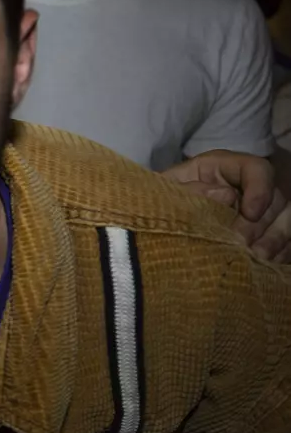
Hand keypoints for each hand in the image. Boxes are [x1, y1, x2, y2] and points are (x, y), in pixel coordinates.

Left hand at [162, 151, 289, 261]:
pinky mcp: (265, 230)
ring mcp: (260, 208)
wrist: (154, 225)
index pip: (257, 168)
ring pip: (286, 219)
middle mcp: (247, 185)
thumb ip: (188, 189)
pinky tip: (263, 264)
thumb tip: (226, 195)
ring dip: (276, 240)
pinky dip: (280, 252)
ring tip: (257, 258)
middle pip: (276, 198)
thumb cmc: (159, 202)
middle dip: (262, 225)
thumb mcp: (165, 192)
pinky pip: (286, 240)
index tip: (249, 214)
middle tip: (245, 247)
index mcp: (223, 167)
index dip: (260, 189)